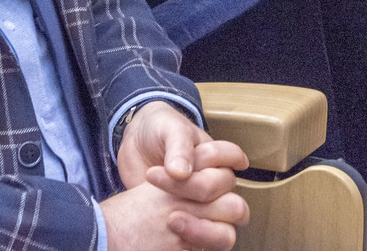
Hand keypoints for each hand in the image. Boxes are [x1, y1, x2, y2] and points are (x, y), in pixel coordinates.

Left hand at [105, 102, 248, 249]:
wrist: (133, 145)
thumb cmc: (159, 130)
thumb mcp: (168, 128)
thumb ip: (179, 146)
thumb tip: (182, 173)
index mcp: (216, 156)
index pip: (233, 158)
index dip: (222, 160)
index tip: (199, 160)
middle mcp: (216, 182)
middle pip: (223, 191)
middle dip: (194, 188)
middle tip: (155, 178)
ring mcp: (203, 204)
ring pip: (222, 224)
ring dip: (201, 225)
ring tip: (170, 219)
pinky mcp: (189, 221)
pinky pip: (201, 240)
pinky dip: (191, 239)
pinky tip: (171, 231)